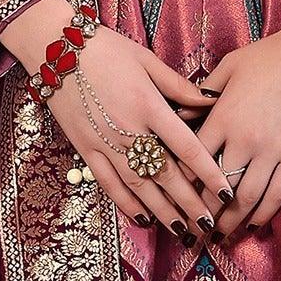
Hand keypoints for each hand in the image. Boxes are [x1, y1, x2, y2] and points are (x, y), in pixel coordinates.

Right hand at [2, 0, 231, 235]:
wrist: (54, 48)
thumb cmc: (106, 49)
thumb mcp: (147, 60)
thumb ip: (180, 86)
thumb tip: (211, 102)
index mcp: (148, 105)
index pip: (186, 147)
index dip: (208, 173)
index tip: (226, 193)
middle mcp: (128, 130)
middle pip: (165, 175)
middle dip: (189, 203)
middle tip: (209, 225)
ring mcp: (104, 143)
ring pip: (139, 187)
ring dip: (162, 212)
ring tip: (182, 232)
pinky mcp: (85, 149)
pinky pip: (108, 184)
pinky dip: (126, 204)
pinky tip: (143, 219)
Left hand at [195, 2, 280, 231]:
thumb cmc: (270, 54)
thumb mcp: (229, 67)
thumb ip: (203, 93)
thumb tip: (180, 111)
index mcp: (223, 118)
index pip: (193, 160)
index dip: (181, 182)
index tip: (172, 196)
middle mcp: (245, 141)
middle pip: (216, 187)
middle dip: (200, 212)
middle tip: (190, 229)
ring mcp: (272, 152)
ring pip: (246, 198)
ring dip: (229, 222)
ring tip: (217, 236)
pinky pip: (277, 193)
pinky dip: (262, 213)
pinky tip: (251, 225)